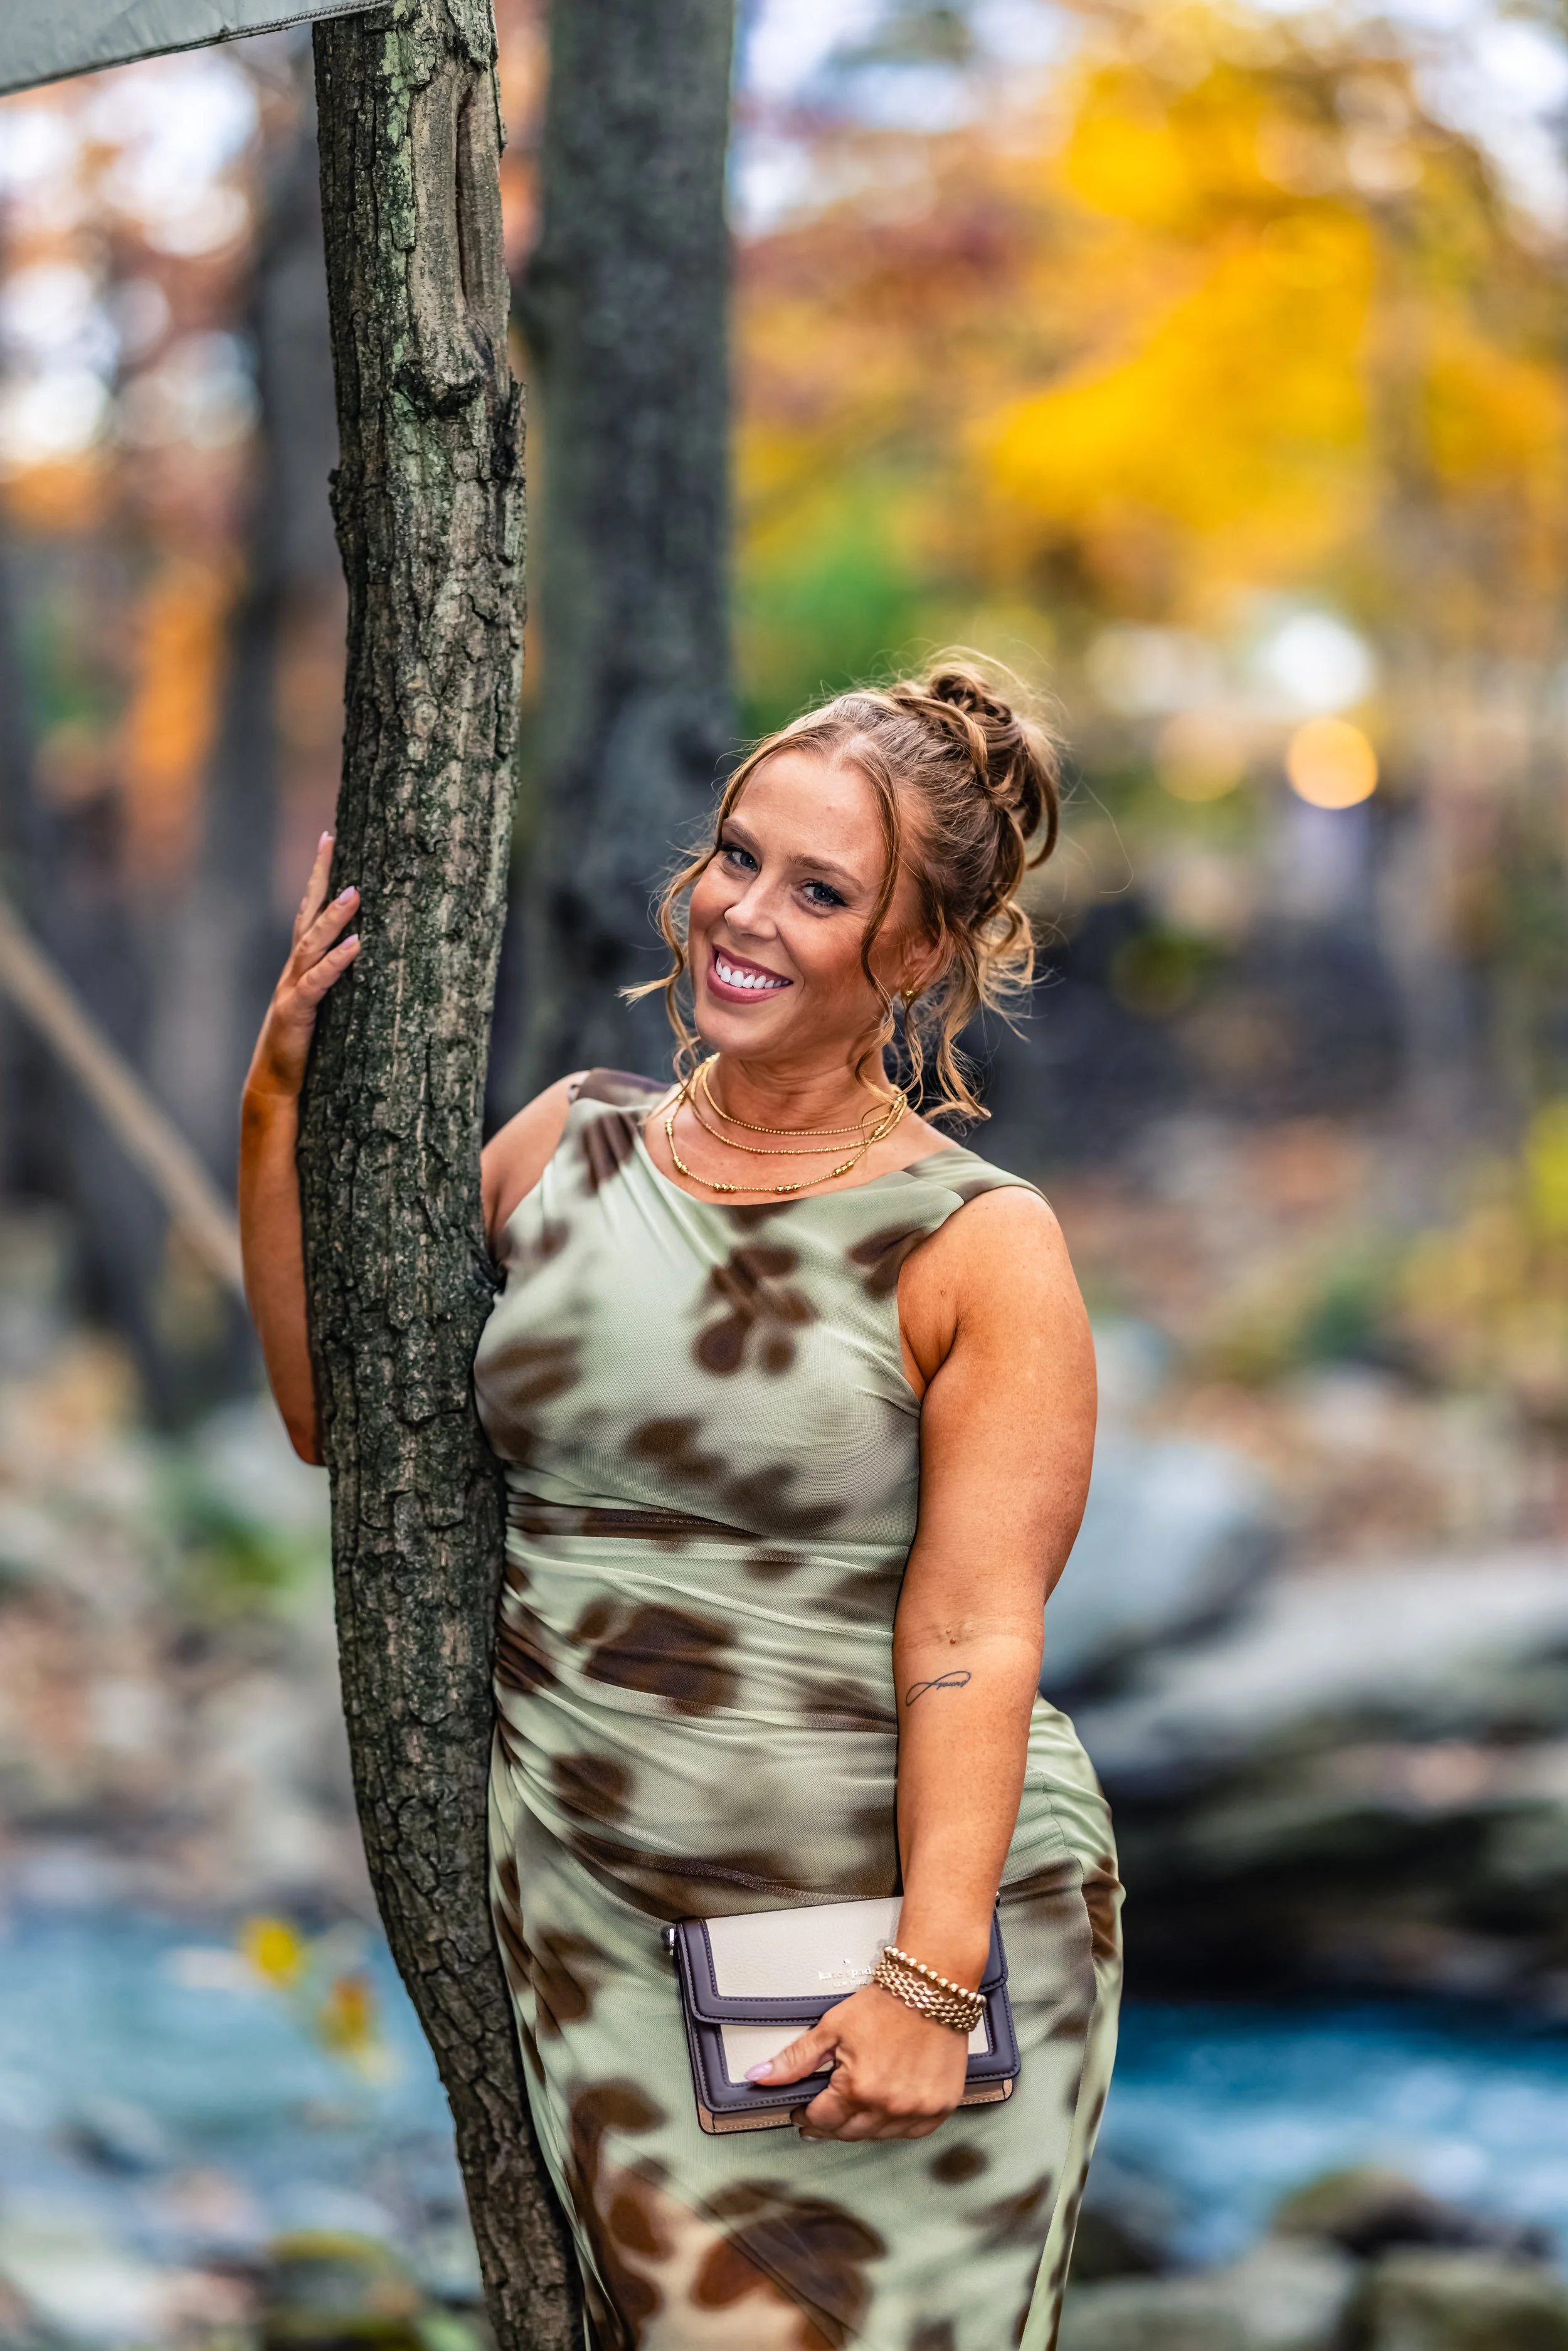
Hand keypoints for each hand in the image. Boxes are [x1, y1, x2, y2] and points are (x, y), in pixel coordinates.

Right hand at [244, 834, 361, 1103]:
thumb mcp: (326, 1006)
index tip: (329, 839)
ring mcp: (292, 988)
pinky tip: (357, 945)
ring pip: (311, 943)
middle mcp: (294, 970)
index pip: (309, 912)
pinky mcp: (297, 1013)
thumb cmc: (304, 1046)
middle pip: (305, 914)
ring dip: (332, 917)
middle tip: (329, 841)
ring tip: (354, 892)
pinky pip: (319, 982)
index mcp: (301, 966)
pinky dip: (337, 962)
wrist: (274, 1085)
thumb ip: (338, 980)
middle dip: (317, 877)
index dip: (318, 876)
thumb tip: (373, 953)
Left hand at [749, 1982, 968, 2142]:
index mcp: (858, 2088)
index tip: (802, 2110)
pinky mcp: (940, 2107)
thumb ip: (795, 2059)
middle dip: (830, 2124)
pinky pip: (911, 2132)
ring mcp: (917, 2110)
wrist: (931, 1988)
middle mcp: (889, 2106)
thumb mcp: (831, 2028)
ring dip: (862, 2125)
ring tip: (854, 2106)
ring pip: (878, 2135)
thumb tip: (761, 2076)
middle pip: (848, 2132)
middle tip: (824, 2113)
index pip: (822, 2120)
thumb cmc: (884, 2004)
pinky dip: (895, 2125)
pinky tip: (885, 2109)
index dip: (806, 2115)